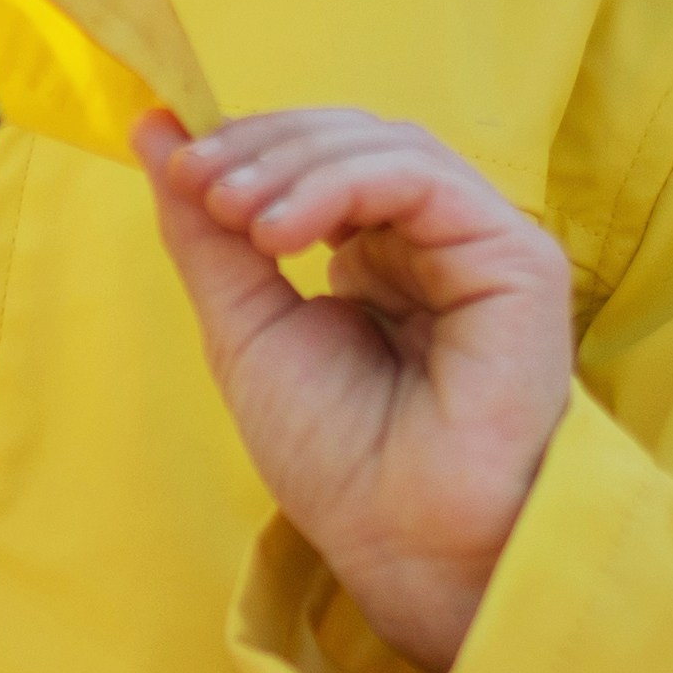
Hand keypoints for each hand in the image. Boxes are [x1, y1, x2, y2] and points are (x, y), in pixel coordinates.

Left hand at [136, 107, 571, 672]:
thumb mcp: (246, 329)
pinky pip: (424, 179)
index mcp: (380, 258)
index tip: (180, 165)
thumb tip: (155, 129)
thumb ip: (207, 233)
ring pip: (387, 147)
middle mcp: (434, 242)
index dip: (249, 146)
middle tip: (200, 180)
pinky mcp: (517, 256)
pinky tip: (283, 232)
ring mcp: (480, 244)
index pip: (318, 160)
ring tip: (234, 211)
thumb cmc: (338, 460)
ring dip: (294, 164)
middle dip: (263, 147)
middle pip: (350, 139)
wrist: (406, 543)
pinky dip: (343, 185)